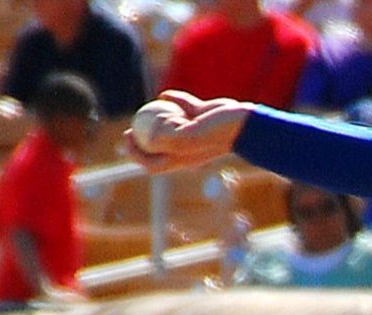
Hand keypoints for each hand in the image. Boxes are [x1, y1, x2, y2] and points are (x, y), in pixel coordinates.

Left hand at [127, 90, 252, 172]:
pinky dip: (173, 100)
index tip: (128, 138)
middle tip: (130, 126)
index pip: (153, 162)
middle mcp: (186, 146)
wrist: (244, 122)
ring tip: (146, 110)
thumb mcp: (190, 137)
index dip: (136, 154)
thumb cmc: (217, 133)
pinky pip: (182, 106)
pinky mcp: (201, 115)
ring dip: (157, 118)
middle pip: (157, 145)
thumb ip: (168, 138)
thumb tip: (148, 136)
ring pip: (169, 125)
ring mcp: (194, 130)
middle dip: (140, 139)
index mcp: (182, 158)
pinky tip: (164, 95)